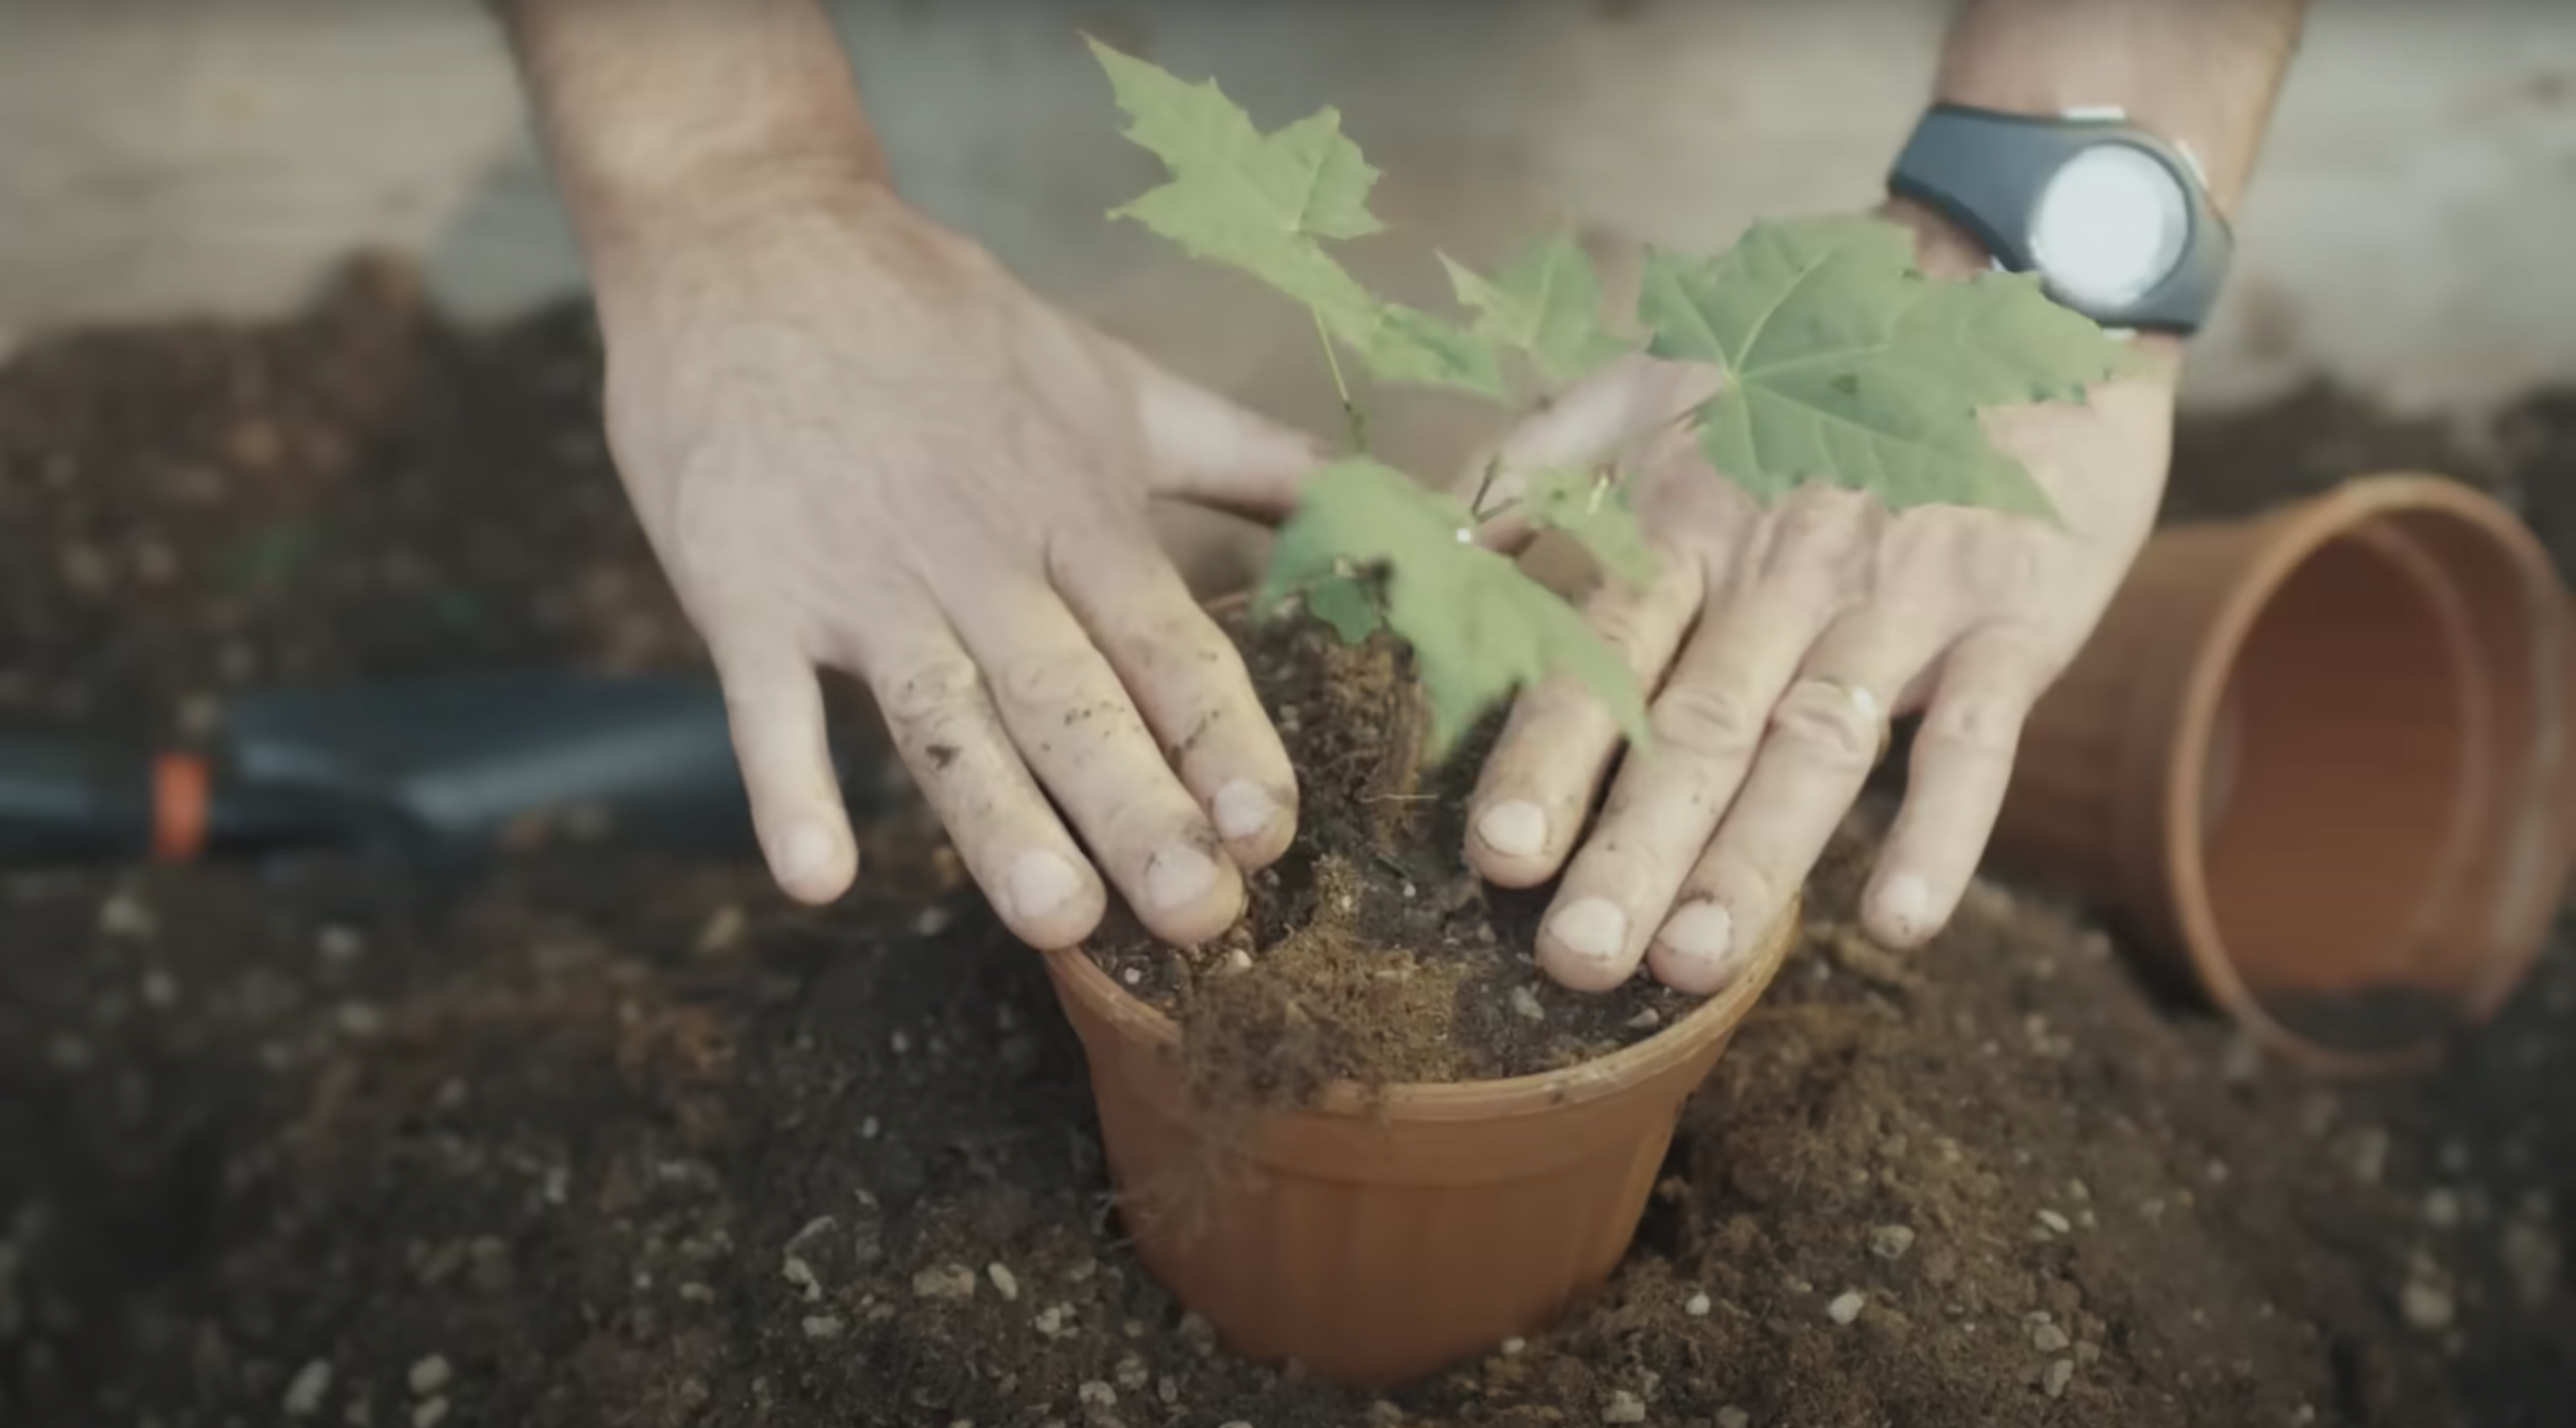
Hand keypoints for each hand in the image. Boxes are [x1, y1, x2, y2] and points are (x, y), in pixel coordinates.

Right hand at [590, 168, 1319, 946]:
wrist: (756, 238)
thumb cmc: (948, 324)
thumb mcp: (1117, 380)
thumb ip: (1249, 458)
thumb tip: (1389, 502)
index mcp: (1076, 509)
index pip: (1166, 639)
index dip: (1221, 734)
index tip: (1270, 828)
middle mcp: (980, 553)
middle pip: (1071, 697)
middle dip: (1140, 809)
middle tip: (1202, 917)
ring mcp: (861, 577)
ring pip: (944, 714)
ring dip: (997, 818)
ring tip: (1057, 918)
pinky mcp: (747, 591)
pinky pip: (766, 704)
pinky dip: (786, 787)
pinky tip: (817, 878)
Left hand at [1463, 205, 2179, 992]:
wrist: (2018, 286)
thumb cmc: (1815, 369)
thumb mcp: (1664, 384)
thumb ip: (1544, 464)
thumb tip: (1434, 542)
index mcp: (1691, 521)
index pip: (1605, 651)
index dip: (1550, 754)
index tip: (1497, 852)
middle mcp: (1784, 568)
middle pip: (1698, 723)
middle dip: (1633, 845)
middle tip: (1575, 956)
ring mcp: (1903, 595)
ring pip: (1816, 743)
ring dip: (1755, 859)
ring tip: (1693, 961)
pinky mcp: (2015, 615)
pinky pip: (1978, 735)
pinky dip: (1945, 828)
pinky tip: (1900, 921)